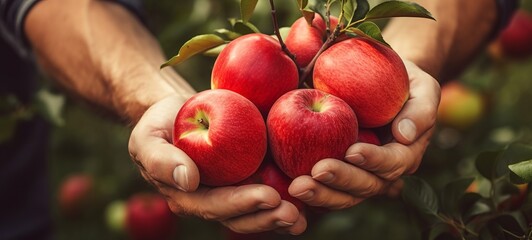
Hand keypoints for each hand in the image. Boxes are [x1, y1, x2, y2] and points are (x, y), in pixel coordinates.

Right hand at [128, 95, 305, 233]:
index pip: (215, 206)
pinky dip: (286, 199)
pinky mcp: (246, 178)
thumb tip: (188, 180)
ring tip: (301, 215)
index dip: (241, 205)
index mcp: (188, 196)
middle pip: (240, 217)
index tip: (268, 197)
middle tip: (292, 213)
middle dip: (265, 218)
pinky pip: (266, 194)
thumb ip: (161, 160)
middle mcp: (211, 200)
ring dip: (277, 217)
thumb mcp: (147, 138)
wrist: (178, 112)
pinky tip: (307, 200)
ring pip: (255, 213)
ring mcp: (230, 191)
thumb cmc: (160, 124)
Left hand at [288, 61, 440, 208]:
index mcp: (404, 153)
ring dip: (320, 193)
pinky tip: (286, 187)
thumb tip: (404, 135)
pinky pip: (322, 186)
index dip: (374, 161)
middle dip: (341, 181)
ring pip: (342, 194)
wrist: (380, 82)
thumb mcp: (422, 87)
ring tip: (297, 187)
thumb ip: (420, 110)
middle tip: (317, 172)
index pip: (392, 164)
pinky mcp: (335, 171)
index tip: (352, 150)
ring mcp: (357, 174)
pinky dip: (308, 189)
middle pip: (364, 186)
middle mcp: (380, 171)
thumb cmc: (404, 81)